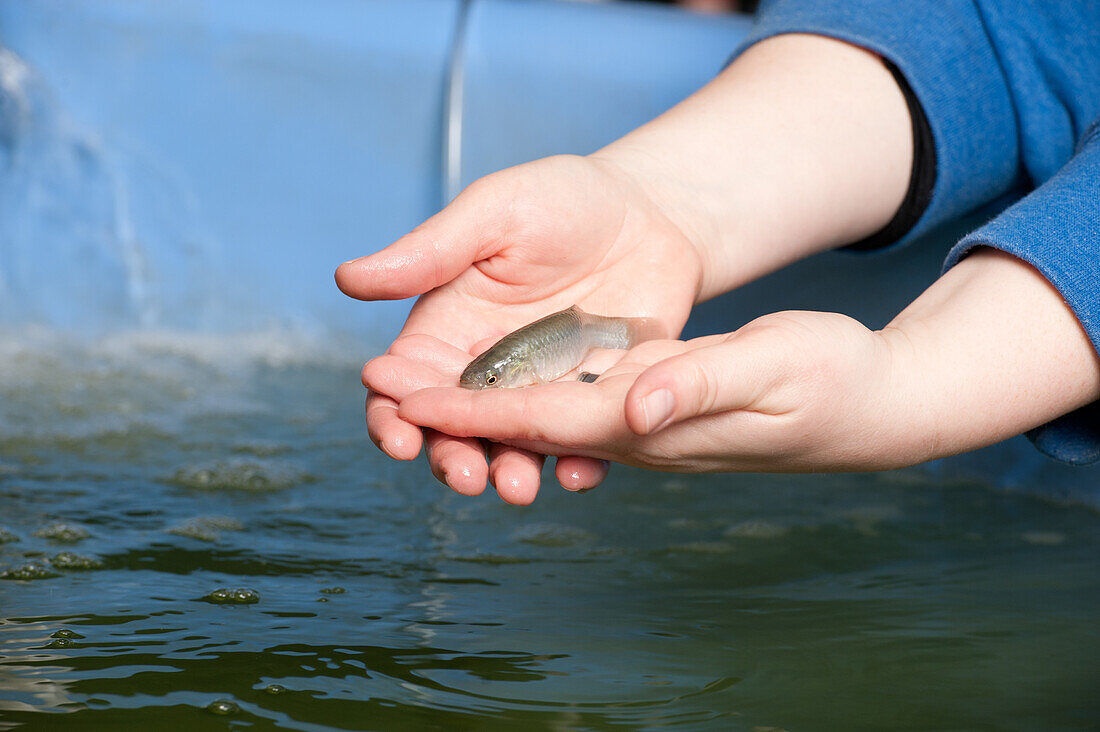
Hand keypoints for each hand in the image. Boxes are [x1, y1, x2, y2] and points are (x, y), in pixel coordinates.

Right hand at [336, 154, 704, 502]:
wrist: (648, 211)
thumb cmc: (560, 199)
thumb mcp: (493, 213)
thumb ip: (429, 252)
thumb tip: (346, 278)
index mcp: (447, 328)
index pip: (406, 384)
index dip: (394, 414)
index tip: (399, 436)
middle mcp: (489, 370)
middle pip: (456, 428)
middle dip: (452, 456)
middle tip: (467, 474)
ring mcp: (543, 390)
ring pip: (515, 445)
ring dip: (510, 473)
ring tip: (517, 488)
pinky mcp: (594, 400)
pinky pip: (583, 441)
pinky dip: (579, 463)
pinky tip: (578, 473)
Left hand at [392, 311, 914, 473]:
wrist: (867, 401)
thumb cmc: (830, 382)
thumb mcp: (773, 367)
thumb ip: (700, 383)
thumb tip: (631, 407)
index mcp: (654, 423)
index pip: (544, 421)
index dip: (473, 411)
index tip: (408, 400)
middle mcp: (639, 430)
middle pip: (529, 428)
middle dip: (456, 419)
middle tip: (381, 398)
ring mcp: (646, 421)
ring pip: (545, 418)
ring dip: (481, 410)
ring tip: (415, 393)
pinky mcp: (656, 402)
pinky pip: (578, 402)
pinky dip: (527, 395)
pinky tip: (497, 382)